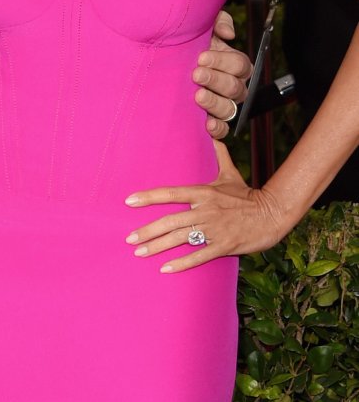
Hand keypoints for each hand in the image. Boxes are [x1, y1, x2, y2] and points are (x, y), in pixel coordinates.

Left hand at [123, 143, 288, 272]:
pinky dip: (181, 263)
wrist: (272, 214)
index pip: (170, 193)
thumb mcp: (230, 173)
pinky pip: (198, 256)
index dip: (149, 197)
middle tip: (129, 238)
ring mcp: (214, 229)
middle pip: (170, 221)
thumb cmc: (247, 195)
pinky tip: (165, 268)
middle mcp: (205, 210)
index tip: (129, 201)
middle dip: (148, 231)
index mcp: (203, 192)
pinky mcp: (224, 245)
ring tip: (139, 252)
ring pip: (180, 239)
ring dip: (158, 247)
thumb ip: (218, 154)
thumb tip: (212, 132)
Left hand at [194, 10, 250, 139]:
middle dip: (216, 80)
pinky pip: (223, 130)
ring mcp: (220, 104)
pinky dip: (217, 128)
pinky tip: (206, 124)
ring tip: (196, 96)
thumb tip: (229, 34)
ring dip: (215, 102)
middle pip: (236, 87)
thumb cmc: (181, 42)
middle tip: (196, 74)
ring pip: (230, 109)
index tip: (202, 57)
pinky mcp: (210, 121)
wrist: (155, 61)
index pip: (240, 65)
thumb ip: (218, 21)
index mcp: (230, 64)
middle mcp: (229, 86)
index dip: (225, 61)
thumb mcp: (198, 25)